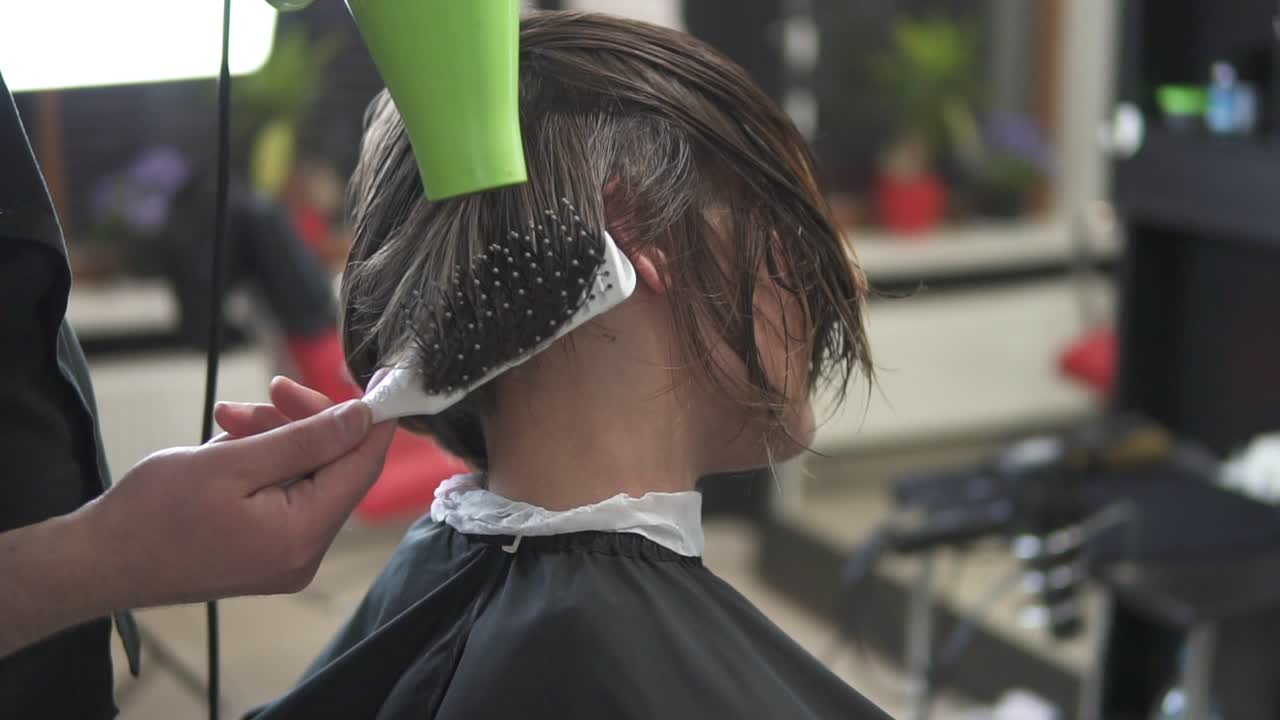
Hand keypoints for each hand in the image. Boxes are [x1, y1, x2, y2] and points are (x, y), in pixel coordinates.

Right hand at [77, 378, 393, 607]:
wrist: (97, 561)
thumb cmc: (151, 514)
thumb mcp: (233, 462)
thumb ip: (306, 440)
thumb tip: (362, 418)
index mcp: (303, 535)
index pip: (362, 467)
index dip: (372, 421)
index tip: (374, 380)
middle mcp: (305, 553)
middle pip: (334, 468)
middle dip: (304, 422)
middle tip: (271, 388)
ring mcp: (287, 556)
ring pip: (306, 475)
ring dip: (276, 436)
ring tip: (227, 420)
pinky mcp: (268, 550)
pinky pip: (285, 493)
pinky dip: (264, 462)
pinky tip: (229, 444)